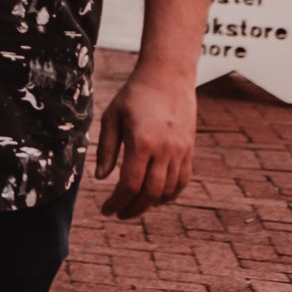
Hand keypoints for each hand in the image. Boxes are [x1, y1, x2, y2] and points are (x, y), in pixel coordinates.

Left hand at [94, 65, 196, 219]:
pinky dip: (169, 194)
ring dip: (151, 204)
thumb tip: (101, 178)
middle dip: (133, 209)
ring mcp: (180, 151)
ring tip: (134, 205)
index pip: (130, 185)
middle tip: (119, 213)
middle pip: (150, 194)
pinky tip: (156, 196)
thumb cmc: (134, 95)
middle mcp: (165, 150)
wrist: (167, 77)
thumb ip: (107, 149)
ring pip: (168, 191)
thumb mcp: (112, 117)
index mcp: (142, 142)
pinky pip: (183, 181)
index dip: (117, 202)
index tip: (106, 210)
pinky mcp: (189, 150)